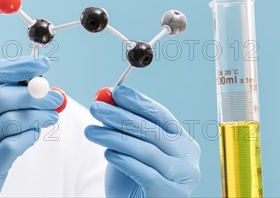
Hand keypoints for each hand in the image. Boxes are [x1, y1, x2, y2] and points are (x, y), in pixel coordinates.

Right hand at [0, 56, 62, 197]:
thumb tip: (34, 81)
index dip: (17, 67)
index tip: (41, 64)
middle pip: (3, 96)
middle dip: (36, 95)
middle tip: (56, 97)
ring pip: (14, 121)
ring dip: (39, 116)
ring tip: (50, 116)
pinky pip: (16, 144)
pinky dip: (30, 137)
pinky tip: (32, 135)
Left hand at [84, 85, 200, 196]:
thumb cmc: (132, 179)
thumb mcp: (128, 149)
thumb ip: (123, 126)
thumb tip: (107, 98)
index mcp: (183, 141)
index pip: (161, 115)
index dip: (138, 101)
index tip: (115, 91)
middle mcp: (188, 158)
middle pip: (152, 131)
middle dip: (120, 116)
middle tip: (96, 108)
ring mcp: (182, 178)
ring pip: (146, 150)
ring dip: (114, 137)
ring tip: (91, 131)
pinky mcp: (170, 194)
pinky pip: (144, 173)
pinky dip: (124, 160)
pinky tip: (107, 153)